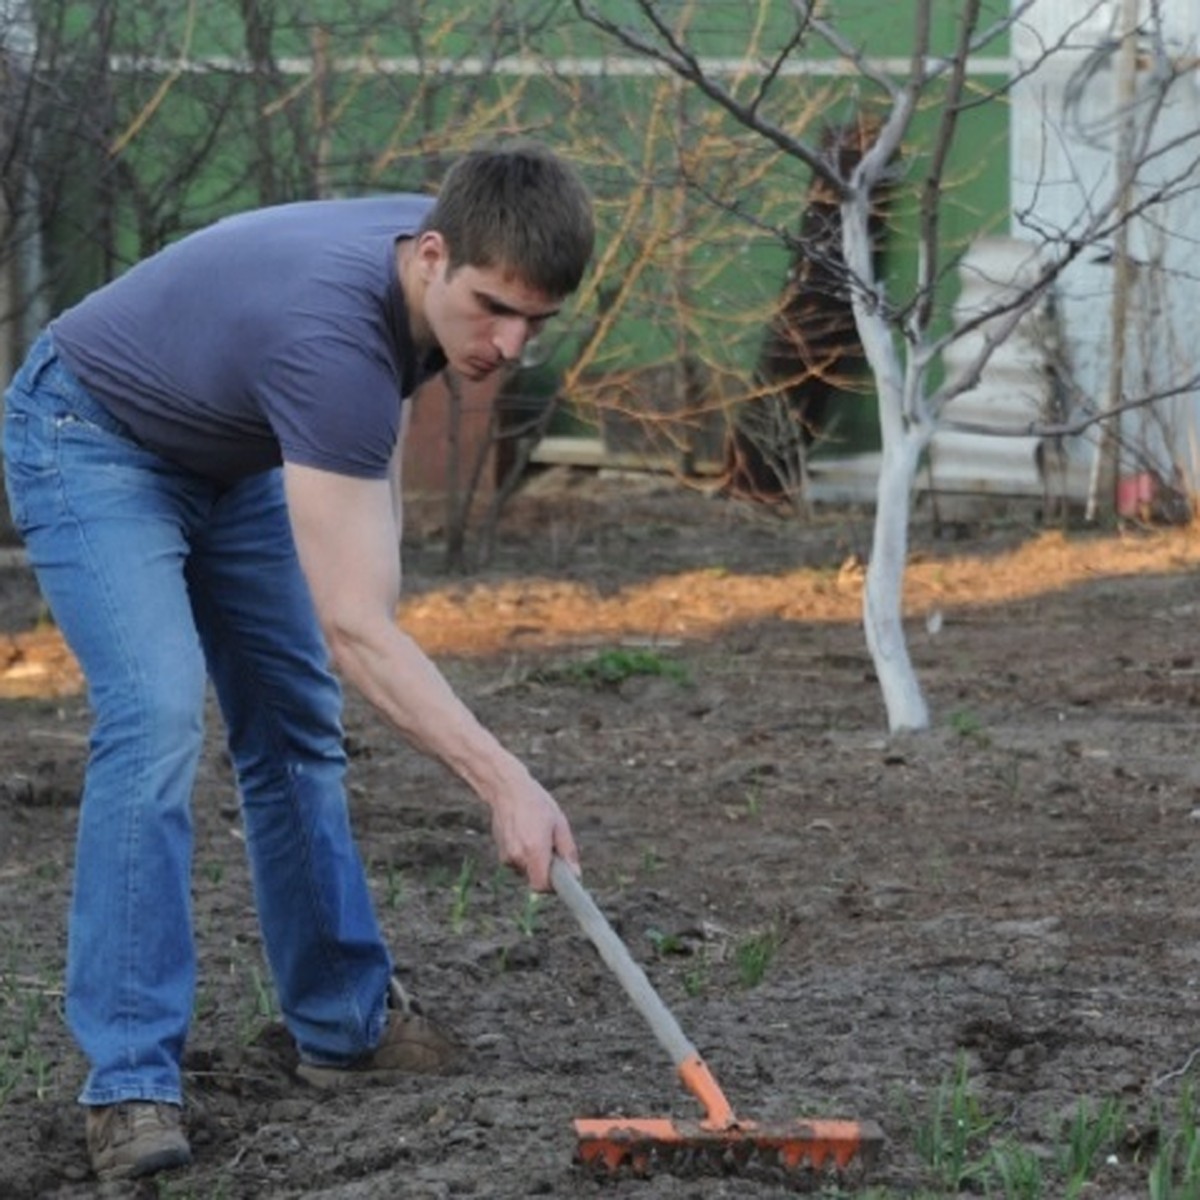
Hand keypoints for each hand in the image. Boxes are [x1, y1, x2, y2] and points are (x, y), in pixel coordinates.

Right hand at [488, 774, 579, 891]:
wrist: (507, 789)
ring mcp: (507, 855)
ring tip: (537, 835)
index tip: (561, 877)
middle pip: (536, 878)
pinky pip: (518, 862)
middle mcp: (518, 856)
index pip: (541, 886)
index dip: (553, 886)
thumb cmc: (537, 804)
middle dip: (546, 869)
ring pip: (527, 870)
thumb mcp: (560, 824)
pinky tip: (526, 833)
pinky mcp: (501, 852)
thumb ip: (568, 852)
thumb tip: (576, 876)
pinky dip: (525, 854)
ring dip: (535, 860)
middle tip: (552, 847)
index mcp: (534, 850)